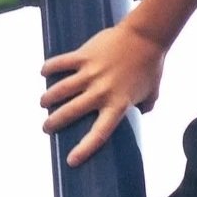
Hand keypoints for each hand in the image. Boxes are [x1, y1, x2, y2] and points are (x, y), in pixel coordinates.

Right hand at [39, 19, 167, 166]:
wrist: (145, 36)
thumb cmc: (151, 65)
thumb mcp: (153, 93)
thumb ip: (146, 106)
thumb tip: (141, 112)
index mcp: (118, 105)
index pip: (99, 134)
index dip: (84, 149)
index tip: (71, 161)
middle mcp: (101, 92)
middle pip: (71, 112)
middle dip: (54, 122)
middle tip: (46, 128)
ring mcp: (90, 73)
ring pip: (61, 89)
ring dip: (48, 97)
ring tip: (43, 102)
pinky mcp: (84, 55)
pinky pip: (61, 63)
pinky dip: (50, 67)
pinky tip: (44, 72)